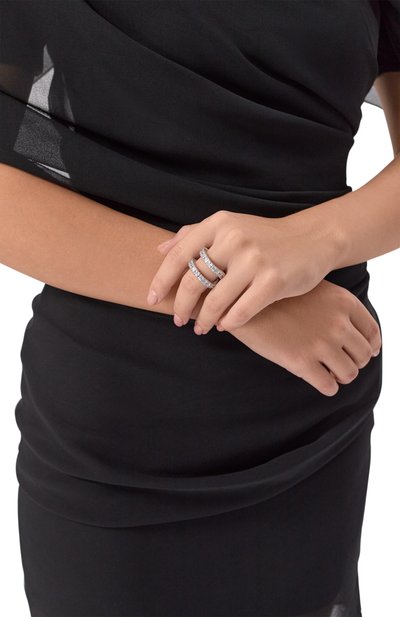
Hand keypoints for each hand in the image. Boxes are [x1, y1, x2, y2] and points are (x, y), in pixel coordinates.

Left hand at [147, 209, 341, 334]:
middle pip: (193, 281)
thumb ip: (194, 234)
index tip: (152, 299)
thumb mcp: (229, 226)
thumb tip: (160, 250)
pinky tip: (224, 326)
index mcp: (219, 223)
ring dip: (203, 320)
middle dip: (181, 306)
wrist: (312, 239)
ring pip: (215, 301)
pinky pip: (240, 312)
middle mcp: (234, 239)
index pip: (179, 256)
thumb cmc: (265, 237)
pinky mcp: (273, 281)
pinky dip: (228, 322)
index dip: (161, 281)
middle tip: (177, 320)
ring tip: (200, 328)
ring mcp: (254, 260)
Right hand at [227, 278, 381, 396]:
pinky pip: (328, 386)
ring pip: (349, 373)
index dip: (370, 345)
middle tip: (340, 362)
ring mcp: (320, 344)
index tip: (365, 351)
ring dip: (341, 376)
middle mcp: (337, 323)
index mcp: (343, 302)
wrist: (241, 300)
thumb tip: (350, 330)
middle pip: (363, 355)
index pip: (372, 332)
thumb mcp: (312, 289)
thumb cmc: (275, 294)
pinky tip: (317, 380)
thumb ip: (334, 306)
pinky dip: (327, 387)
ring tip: (328, 372)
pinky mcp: (301, 362)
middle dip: (353, 361)